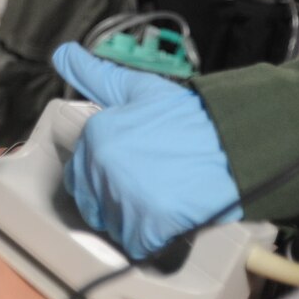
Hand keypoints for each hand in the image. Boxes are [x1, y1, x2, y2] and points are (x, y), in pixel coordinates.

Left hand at [51, 44, 240, 258]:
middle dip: (117, 203)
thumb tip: (62, 54)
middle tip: (150, 188)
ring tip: (164, 199)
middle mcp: (103, 166)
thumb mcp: (139, 88)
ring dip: (136, 222)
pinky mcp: (149, 223)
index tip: (131, 175)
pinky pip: (138, 245)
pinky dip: (154, 239)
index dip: (104, 180)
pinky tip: (170, 219)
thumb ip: (96, 75)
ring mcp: (125, 196)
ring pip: (115, 227)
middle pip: (94, 205)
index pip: (79, 177)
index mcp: (96, 136)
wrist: (235, 140)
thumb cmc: (191, 117)